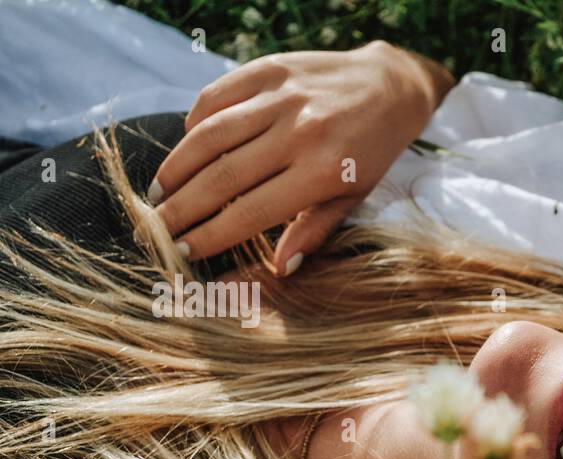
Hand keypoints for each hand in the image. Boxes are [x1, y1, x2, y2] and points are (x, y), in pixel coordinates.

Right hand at [151, 42, 450, 273]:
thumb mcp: (354, 198)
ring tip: (159, 192)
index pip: (250, 212)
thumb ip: (314, 230)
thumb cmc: (370, 154)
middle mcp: (298, 133)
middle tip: (156, 227)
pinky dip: (194, 124)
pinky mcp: (268, 69)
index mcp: (321, 172)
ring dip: (177, 167)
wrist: (390, 89)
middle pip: (222, 177)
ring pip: (210, 135)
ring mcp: (280, 97)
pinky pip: (216, 97)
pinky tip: (186, 148)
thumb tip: (281, 269)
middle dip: (182, 207)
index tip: (183, 249)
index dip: (211, 234)